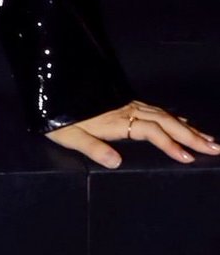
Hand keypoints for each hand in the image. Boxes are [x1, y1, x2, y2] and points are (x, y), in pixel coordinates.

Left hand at [45, 100, 219, 167]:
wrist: (50, 92)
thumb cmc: (58, 119)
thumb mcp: (70, 136)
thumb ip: (93, 148)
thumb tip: (117, 161)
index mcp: (116, 120)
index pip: (151, 132)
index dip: (170, 144)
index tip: (189, 157)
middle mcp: (126, 110)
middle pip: (165, 121)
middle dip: (191, 134)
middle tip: (215, 147)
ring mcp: (127, 105)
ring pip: (164, 114)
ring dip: (187, 126)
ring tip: (208, 139)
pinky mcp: (124, 103)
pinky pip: (156, 109)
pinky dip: (173, 117)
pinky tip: (183, 121)